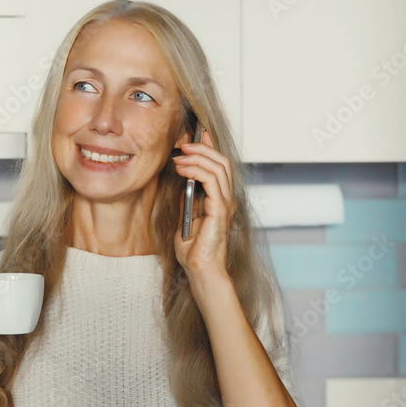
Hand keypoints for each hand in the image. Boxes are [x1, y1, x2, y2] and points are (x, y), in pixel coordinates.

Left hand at [172, 129, 234, 278]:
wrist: (201, 271)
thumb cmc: (195, 252)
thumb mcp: (186, 220)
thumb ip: (188, 202)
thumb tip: (185, 185)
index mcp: (220, 201)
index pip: (220, 167)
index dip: (211, 148)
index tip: (197, 135)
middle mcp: (227, 200)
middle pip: (221, 162)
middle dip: (202, 148)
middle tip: (183, 144)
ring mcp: (225, 204)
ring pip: (218, 167)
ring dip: (197, 157)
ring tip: (179, 155)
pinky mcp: (220, 211)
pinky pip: (211, 181)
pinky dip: (196, 170)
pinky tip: (182, 169)